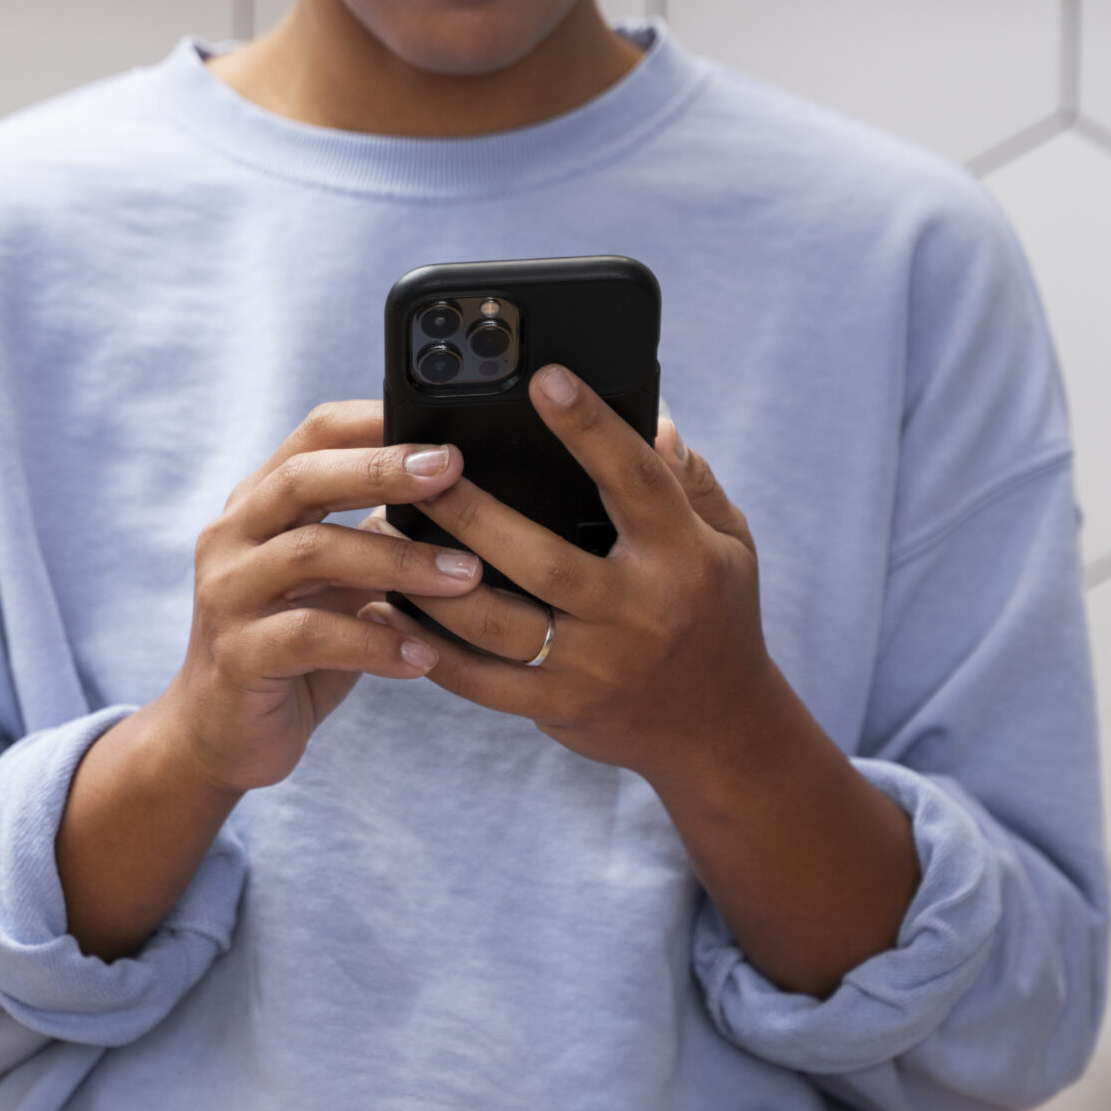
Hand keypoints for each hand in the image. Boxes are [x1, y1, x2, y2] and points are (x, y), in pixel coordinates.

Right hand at [148, 401, 487, 792]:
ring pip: (312, 552)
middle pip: (304, 479)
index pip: (312, 435)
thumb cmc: (296, 648)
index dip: (374, 420)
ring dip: (398, 560)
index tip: (446, 428)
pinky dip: (375, 642)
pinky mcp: (237, 655)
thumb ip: (375, 535)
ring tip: (465, 575)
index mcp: (259, 504)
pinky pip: (311, 637)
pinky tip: (424, 657)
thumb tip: (468, 499)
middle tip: (454, 469)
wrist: (219, 735)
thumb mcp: (335, 582)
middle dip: (383, 469)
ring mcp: (228, 594)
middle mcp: (232, 536)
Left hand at [366, 367, 921, 995]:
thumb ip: (687, 479)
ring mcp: (593, 667)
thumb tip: (652, 415)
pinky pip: (479, 680)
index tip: (543, 377)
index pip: (635, 481)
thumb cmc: (716, 612)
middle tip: (419, 466)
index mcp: (682, 557)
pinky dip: (427, 646)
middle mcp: (636, 613)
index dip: (590, 428)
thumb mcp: (728, 541)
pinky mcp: (556, 708)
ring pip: (497, 622)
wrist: (718, 732)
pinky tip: (384, 608)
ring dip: (431, 579)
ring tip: (382, 531)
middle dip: (473, 512)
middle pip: (542, 558)